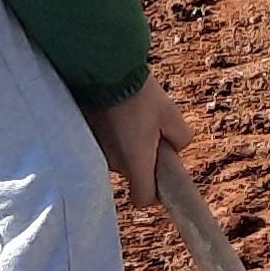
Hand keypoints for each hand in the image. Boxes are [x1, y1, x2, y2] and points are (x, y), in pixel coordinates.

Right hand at [86, 78, 193, 196]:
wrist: (106, 71)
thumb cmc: (139, 94)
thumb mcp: (172, 114)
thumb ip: (181, 138)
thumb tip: (176, 148)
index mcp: (135, 161)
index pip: (143, 198)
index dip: (155, 194)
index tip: (163, 178)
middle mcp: (114, 162)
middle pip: (134, 174)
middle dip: (146, 159)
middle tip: (154, 132)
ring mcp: (98, 150)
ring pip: (121, 157)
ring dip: (129, 145)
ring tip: (135, 116)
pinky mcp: (88, 136)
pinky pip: (107, 144)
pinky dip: (115, 135)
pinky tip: (120, 113)